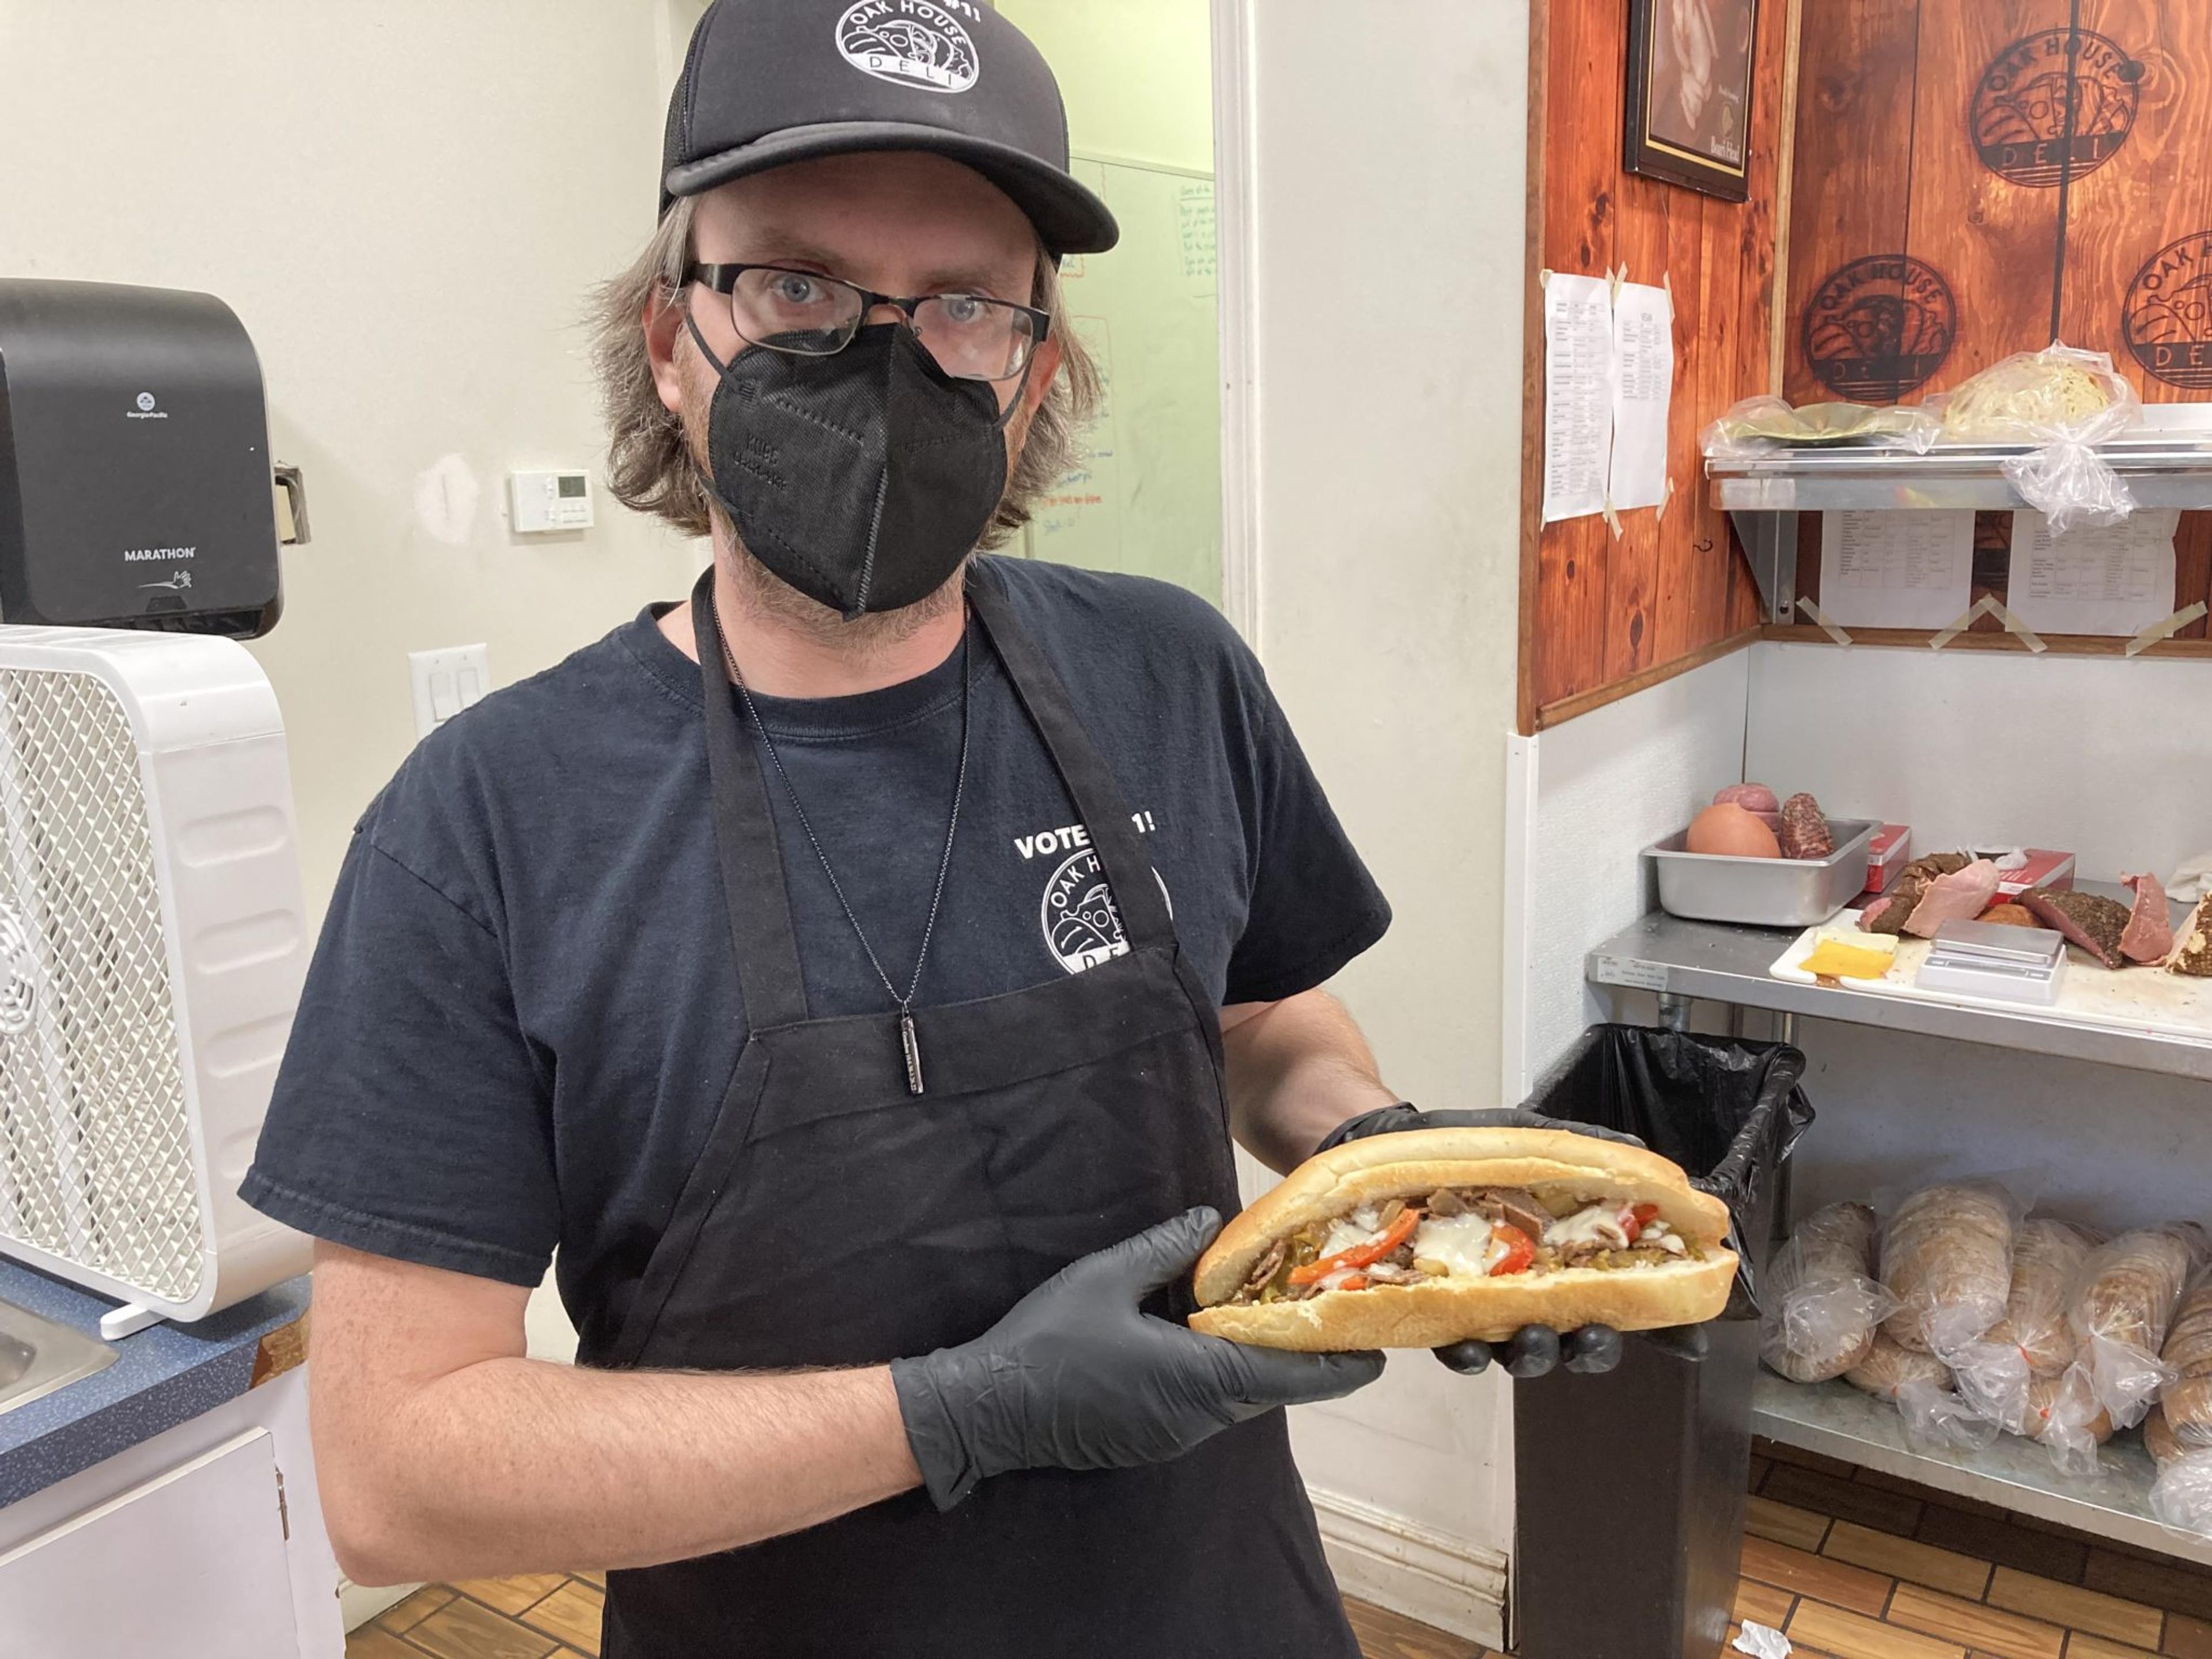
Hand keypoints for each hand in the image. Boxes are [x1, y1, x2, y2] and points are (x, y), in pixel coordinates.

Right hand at [890, 1208, 1383, 1508]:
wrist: (989, 1410)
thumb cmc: (1047, 1342)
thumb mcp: (1105, 1277)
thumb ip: (1163, 1249)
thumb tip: (1212, 1220)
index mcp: (1197, 1379)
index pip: (1290, 1377)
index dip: (1338, 1363)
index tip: (1377, 1348)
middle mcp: (1197, 1417)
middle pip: (1272, 1389)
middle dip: (1307, 1356)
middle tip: (1333, 1313)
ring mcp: (1175, 1434)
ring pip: (1241, 1399)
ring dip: (1266, 1363)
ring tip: (1286, 1318)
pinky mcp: (1153, 1438)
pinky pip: (1210, 1407)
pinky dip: (1230, 1375)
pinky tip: (1222, 1339)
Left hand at [1320, 1103, 1641, 1378]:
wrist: (1393, 1143)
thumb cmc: (1470, 1147)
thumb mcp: (1533, 1137)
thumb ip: (1590, 1153)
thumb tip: (1646, 1159)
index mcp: (1568, 1254)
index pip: (1625, 1299)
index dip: (1662, 1329)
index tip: (1687, 1344)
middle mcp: (1535, 1288)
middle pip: (1579, 1338)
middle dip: (1591, 1348)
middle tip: (1594, 1335)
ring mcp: (1490, 1304)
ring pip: (1524, 1350)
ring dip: (1535, 1355)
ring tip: (1534, 1340)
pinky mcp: (1440, 1310)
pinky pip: (1459, 1346)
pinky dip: (1466, 1353)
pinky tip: (1467, 1347)